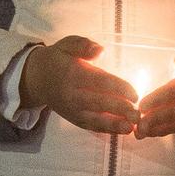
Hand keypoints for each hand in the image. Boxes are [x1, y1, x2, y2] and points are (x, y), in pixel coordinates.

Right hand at [20, 36, 137, 134]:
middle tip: (138, 113)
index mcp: (73, 73)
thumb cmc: (57, 58)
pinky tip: (120, 131)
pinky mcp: (73, 119)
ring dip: (114, 125)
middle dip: (120, 109)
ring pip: (95, 119)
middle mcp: (72, 94)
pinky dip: (105, 130)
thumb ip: (83, 45)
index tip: (135, 93)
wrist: (36, 78)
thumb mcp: (67, 44)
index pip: (99, 82)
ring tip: (131, 128)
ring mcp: (72, 109)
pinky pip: (90, 126)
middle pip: (99, 103)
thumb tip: (100, 50)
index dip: (118, 88)